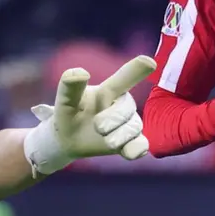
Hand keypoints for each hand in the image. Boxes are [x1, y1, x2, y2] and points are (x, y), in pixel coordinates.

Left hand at [23, 56, 155, 172]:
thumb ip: (70, 85)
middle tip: (95, 126)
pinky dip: (136, 149)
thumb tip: (81, 72)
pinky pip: (141, 145)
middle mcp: (124, 104)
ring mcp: (129, 123)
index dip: (138, 69)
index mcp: (110, 90)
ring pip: (132, 129)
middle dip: (109, 120)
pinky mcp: (132, 142)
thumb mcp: (64, 100)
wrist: (68, 139)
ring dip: (114, 137)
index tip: (149, 62)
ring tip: (103, 138)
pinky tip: (130, 153)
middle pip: (126, 110)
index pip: (127, 76)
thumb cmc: (68, 113)